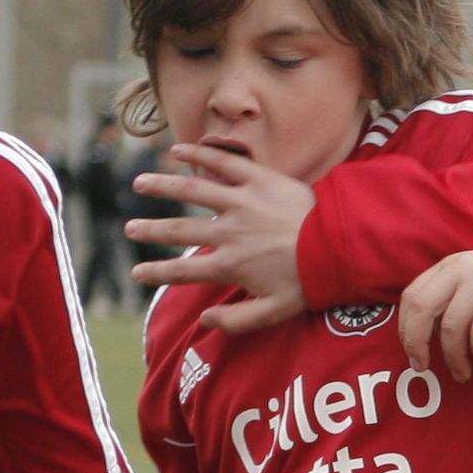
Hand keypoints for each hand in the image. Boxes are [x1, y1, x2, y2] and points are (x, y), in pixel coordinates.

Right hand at [128, 141, 313, 338]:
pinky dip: (199, 154)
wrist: (342, 245)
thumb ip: (237, 321)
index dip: (158, 272)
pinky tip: (177, 150)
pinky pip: (223, 162)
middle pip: (180, 229)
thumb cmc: (310, 281)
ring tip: (140, 184)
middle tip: (130, 229)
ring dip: (163, 187)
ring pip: (193, 190)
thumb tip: (204, 322)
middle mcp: (229, 232)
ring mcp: (241, 202)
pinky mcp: (258, 178)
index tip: (137, 272)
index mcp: (230, 265)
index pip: (184, 270)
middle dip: (151, 230)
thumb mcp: (274, 312)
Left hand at [400, 249, 472, 378]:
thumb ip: (445, 304)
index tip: (413, 353)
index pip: (412, 296)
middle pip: (422, 308)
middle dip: (417, 343)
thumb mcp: (469, 288)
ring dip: (454, 357)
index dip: (406, 329)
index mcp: (448, 267)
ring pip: (452, 325)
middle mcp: (461, 268)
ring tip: (462, 373)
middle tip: (421, 367)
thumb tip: (419, 343)